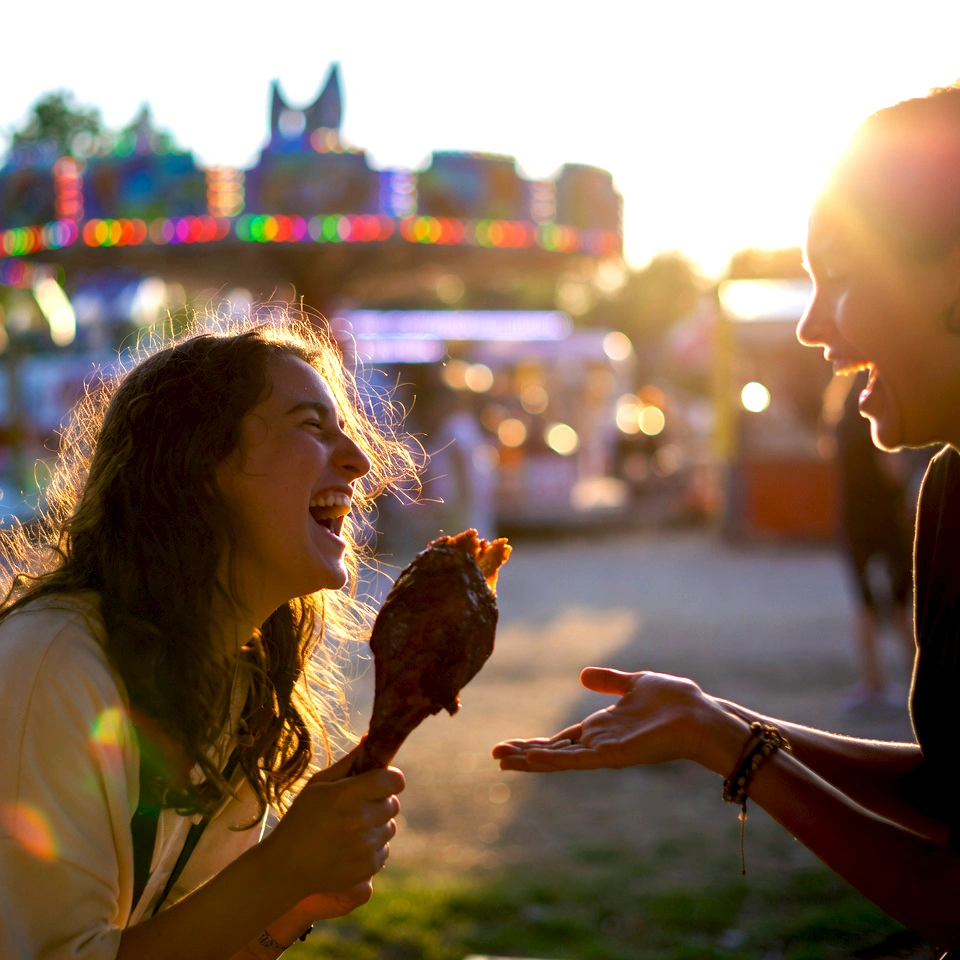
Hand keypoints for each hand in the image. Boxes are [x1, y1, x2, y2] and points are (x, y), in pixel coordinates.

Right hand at [261, 747, 403, 904]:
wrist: (285, 867)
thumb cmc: (301, 818)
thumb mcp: (318, 784)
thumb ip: (349, 762)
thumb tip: (371, 738)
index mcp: (347, 795)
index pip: (393, 781)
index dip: (389, 779)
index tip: (379, 782)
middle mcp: (359, 820)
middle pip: (393, 804)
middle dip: (379, 802)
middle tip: (356, 807)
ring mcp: (365, 846)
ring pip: (390, 827)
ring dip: (376, 826)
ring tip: (349, 829)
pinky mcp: (368, 868)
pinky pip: (384, 850)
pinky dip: (372, 848)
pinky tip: (349, 848)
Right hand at [492, 667, 711, 771]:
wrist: (699, 715)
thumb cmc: (675, 701)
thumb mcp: (635, 683)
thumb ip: (609, 681)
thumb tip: (582, 674)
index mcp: (603, 727)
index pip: (561, 738)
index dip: (536, 742)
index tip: (510, 745)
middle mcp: (600, 742)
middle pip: (554, 751)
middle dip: (524, 753)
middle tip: (495, 754)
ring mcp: (604, 751)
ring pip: (559, 758)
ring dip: (530, 759)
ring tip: (501, 759)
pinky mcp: (612, 755)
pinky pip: (576, 760)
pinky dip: (553, 760)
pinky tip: (531, 758)